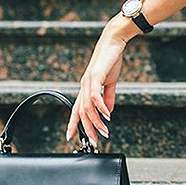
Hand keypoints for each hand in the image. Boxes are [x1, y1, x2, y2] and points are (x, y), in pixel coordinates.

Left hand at [66, 15, 137, 144]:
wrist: (113, 42)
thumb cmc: (111, 60)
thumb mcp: (110, 82)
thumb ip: (108, 97)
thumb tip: (108, 111)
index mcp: (87, 88)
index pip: (77, 109)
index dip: (73, 124)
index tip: (72, 138)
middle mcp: (84, 86)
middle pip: (82, 112)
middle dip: (87, 129)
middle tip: (95, 142)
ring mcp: (88, 82)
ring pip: (88, 108)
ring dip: (97, 122)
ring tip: (105, 131)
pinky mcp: (95, 76)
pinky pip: (95, 96)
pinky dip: (101, 107)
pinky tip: (107, 115)